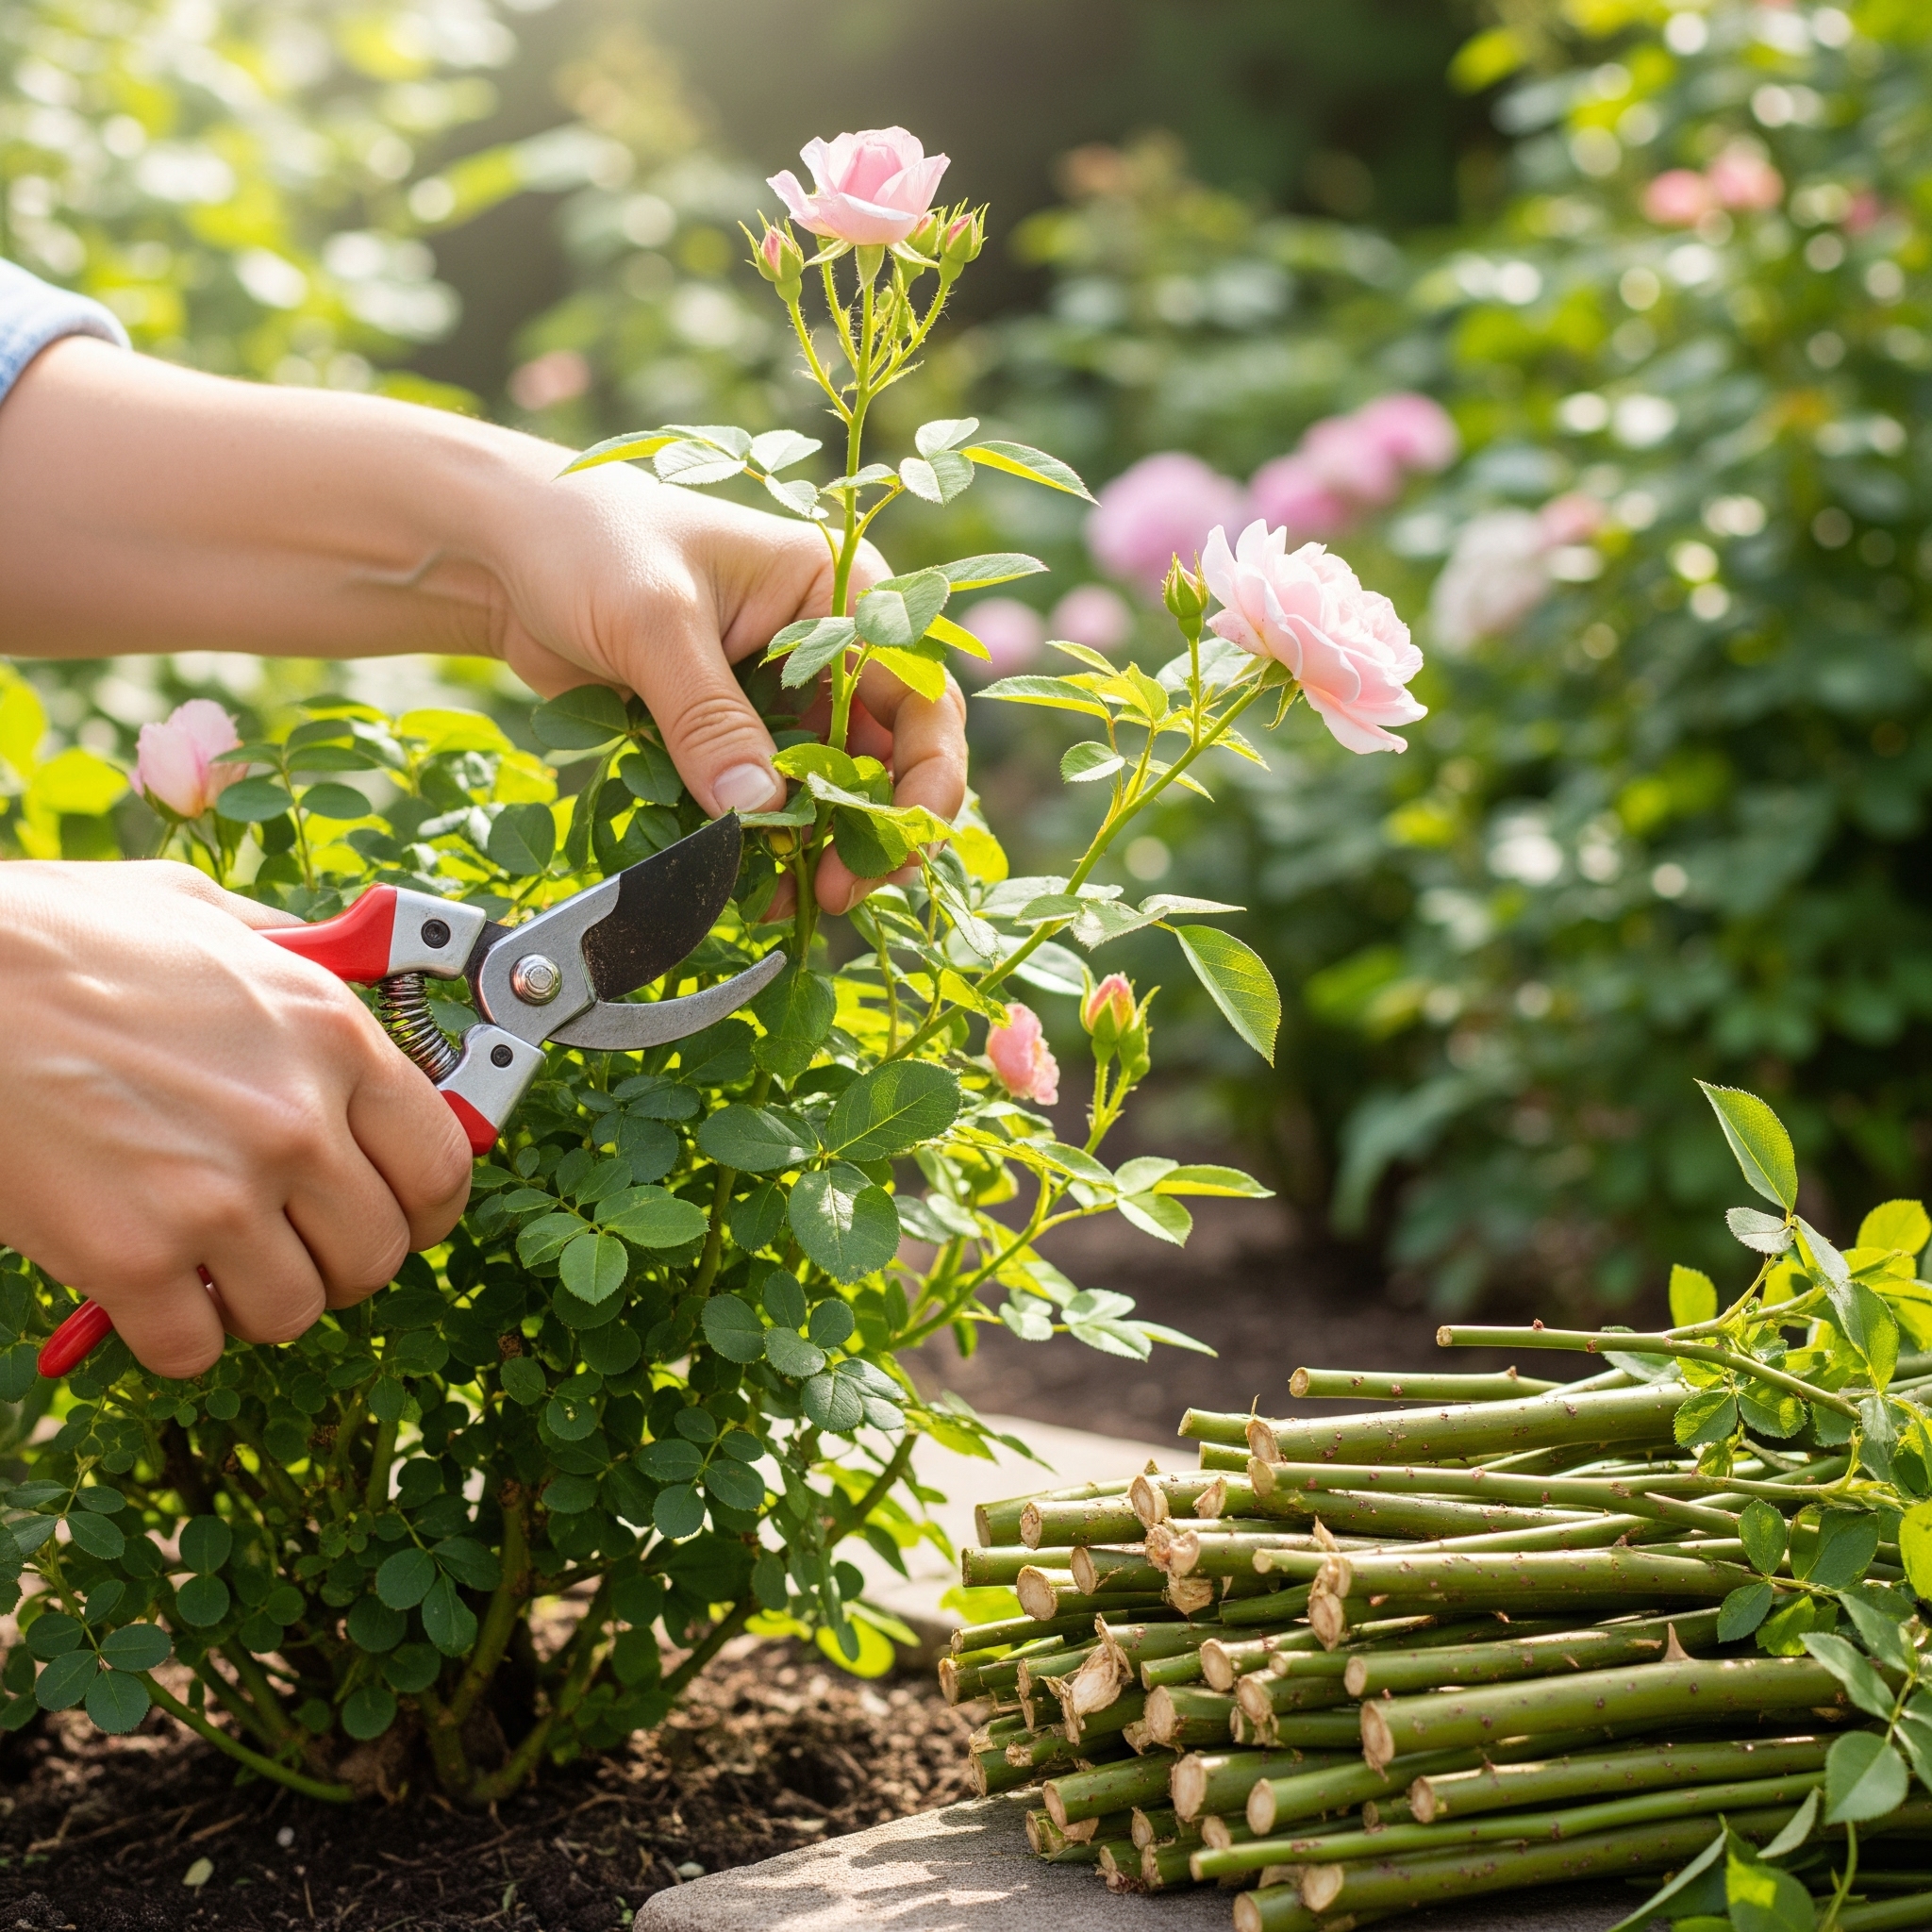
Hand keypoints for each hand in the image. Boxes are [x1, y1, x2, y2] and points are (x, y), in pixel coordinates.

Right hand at [0, 862, 471, 1377]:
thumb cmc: (59, 938)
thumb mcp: (208, 916)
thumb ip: (293, 955)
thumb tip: (349, 964)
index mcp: (333, 1038)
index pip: (442, 1167)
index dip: (426, 1205)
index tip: (403, 1212)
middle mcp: (295, 1123)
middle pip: (380, 1252)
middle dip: (341, 1259)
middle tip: (296, 1241)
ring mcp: (218, 1197)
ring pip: (295, 1310)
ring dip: (260, 1300)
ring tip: (218, 1260)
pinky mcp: (130, 1258)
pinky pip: (193, 1347)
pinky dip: (177, 1334)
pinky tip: (151, 1288)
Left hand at [477, 465, 967, 914]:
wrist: (503, 552)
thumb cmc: (585, 542)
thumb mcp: (653, 621)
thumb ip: (708, 717)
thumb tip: (759, 811)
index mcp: (838, 591)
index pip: (919, 693)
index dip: (923, 776)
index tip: (893, 843)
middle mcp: (826, 646)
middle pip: (887, 756)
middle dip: (871, 830)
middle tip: (837, 891)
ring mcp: (780, 697)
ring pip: (830, 792)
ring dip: (819, 851)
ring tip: (787, 899)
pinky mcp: (731, 736)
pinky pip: (768, 805)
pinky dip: (765, 849)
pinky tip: (750, 885)